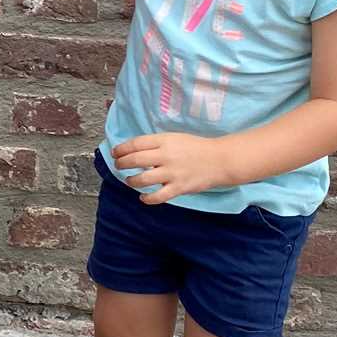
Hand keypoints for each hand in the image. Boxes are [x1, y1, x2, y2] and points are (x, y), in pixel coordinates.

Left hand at [111, 132, 229, 205]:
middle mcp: (166, 156)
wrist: (220, 160)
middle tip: (118, 165)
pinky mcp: (178, 188)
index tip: (116, 153)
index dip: (121, 148)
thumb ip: (157, 144)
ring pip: (142, 179)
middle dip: (122, 163)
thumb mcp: (175, 138)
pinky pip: (158, 196)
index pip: (136, 143)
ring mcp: (172, 173)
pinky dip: (147, 198)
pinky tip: (143, 197)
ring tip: (130, 180)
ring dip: (131, 181)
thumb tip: (136, 150)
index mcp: (164, 141)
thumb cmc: (197, 148)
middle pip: (134, 160)